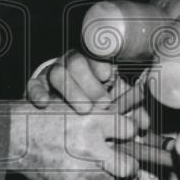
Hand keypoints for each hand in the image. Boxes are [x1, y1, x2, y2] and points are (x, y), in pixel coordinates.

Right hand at [8, 99, 138, 179]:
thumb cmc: (40, 117)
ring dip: (110, 173)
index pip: (130, 129)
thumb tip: (124, 124)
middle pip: (128, 165)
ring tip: (98, 163)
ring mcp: (80, 170)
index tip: (124, 132)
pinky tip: (88, 175)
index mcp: (91, 119)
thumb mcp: (72, 104)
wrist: (12, 136)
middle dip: (128, 162)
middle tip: (121, 157)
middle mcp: (88, 145)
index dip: (129, 132)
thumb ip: (99, 113)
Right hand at [27, 51, 149, 131]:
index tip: (109, 77)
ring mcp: (51, 75)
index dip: (101, 64)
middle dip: (89, 82)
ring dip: (71, 89)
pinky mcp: (35, 88)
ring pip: (57, 72)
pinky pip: (33, 86)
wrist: (52, 114)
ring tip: (85, 110)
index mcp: (91, 64)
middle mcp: (70, 65)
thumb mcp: (107, 104)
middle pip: (76, 62)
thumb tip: (146, 124)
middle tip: (102, 103)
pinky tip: (45, 104)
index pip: (95, 55)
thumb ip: (127, 110)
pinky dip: (38, 93)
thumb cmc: (88, 107)